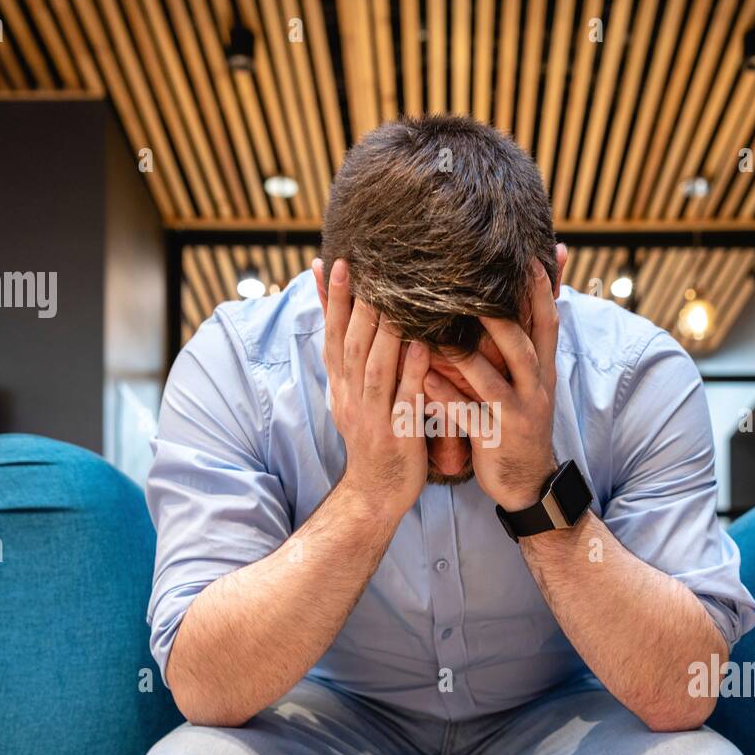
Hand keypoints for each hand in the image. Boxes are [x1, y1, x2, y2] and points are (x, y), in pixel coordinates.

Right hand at [314, 259, 429, 521]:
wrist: (376, 492)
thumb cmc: (372, 436)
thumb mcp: (352, 395)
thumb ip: (351, 358)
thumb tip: (340, 317)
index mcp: (342, 385)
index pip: (333, 334)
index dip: (335, 298)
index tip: (339, 262)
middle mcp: (352, 397)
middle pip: (351, 344)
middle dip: (358, 304)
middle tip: (368, 266)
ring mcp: (373, 416)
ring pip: (375, 368)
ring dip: (384, 332)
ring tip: (394, 298)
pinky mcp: (398, 434)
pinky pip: (405, 399)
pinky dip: (411, 372)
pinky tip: (421, 347)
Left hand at [425, 258, 559, 511]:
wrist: (527, 481)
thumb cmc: (520, 420)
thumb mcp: (532, 382)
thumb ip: (527, 343)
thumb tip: (533, 302)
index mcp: (542, 370)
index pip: (548, 323)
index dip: (541, 291)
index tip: (528, 256)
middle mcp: (535, 388)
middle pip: (523, 347)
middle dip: (501, 318)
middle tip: (474, 287)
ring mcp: (516, 415)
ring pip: (492, 382)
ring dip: (466, 358)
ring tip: (436, 333)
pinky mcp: (495, 438)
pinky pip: (468, 415)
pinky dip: (446, 397)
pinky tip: (423, 378)